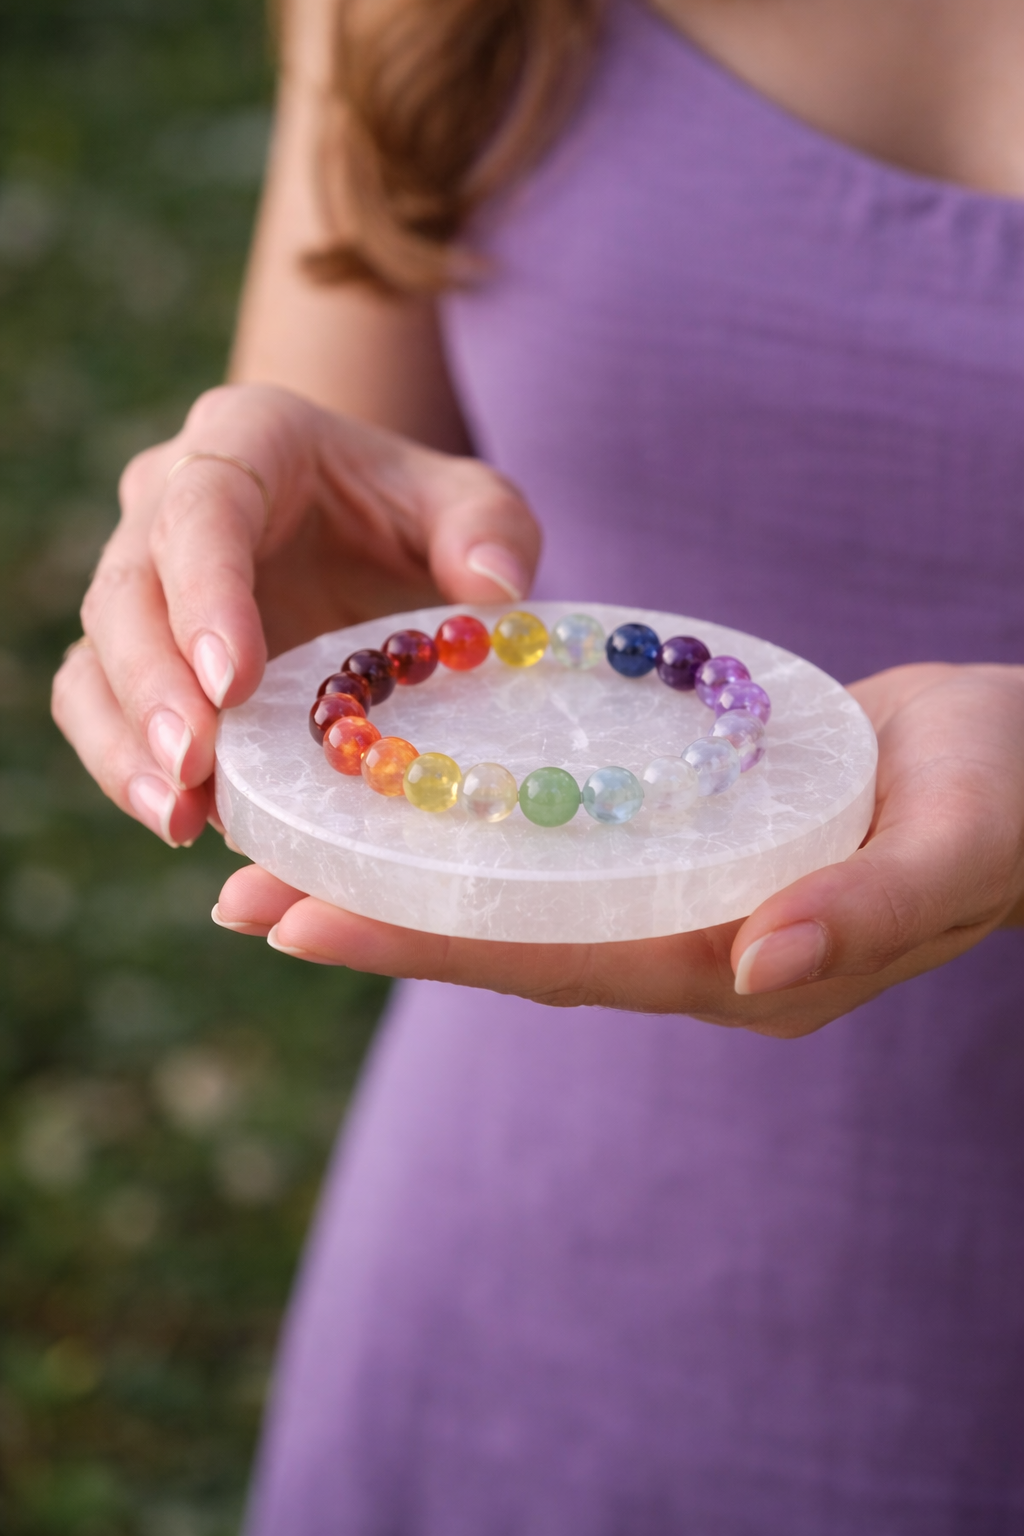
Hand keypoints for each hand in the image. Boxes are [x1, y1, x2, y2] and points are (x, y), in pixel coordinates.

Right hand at [52, 384, 540, 845]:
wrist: (366, 530)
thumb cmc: (414, 511)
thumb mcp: (469, 503)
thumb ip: (490, 528)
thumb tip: (495, 588)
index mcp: (248, 440)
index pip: (205, 509)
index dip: (208, 594)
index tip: (234, 680)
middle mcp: (168, 501)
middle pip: (128, 590)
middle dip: (154, 685)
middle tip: (193, 766)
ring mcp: (142, 580)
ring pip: (97, 657)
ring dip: (126, 741)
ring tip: (176, 816)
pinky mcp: (137, 652)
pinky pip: (98, 704)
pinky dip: (124, 764)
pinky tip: (179, 821)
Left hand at [214, 662, 1023, 1036]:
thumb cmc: (1011, 796)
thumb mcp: (961, 839)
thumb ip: (873, 907)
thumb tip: (755, 960)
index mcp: (744, 965)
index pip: (557, 962)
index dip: (425, 945)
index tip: (301, 920)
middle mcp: (697, 953)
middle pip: (510, 946)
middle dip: (377, 925)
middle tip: (242, 897)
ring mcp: (687, 908)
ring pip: (522, 906)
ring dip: (408, 886)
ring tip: (287, 862)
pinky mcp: (687, 852)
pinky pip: (562, 856)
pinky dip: (476, 839)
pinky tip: (410, 811)